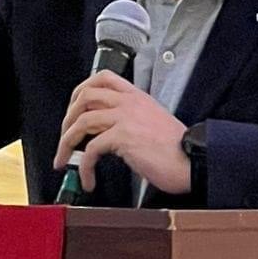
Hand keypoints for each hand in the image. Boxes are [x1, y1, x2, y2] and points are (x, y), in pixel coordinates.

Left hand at [53, 75, 191, 196]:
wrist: (193, 161)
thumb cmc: (178, 150)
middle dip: (67, 118)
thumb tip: (108, 134)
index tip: (73, 109)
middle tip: (64, 138)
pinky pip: (91, 150)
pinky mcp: (123, 138)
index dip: (80, 91)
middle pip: (85, 96)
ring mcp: (125, 118)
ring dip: (66, 143)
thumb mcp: (154, 123)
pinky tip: (88, 180)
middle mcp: (129, 103)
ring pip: (82, 121)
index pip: (102, 78)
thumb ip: (132, 120)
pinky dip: (84, 167)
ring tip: (64, 160)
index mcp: (137, 97)